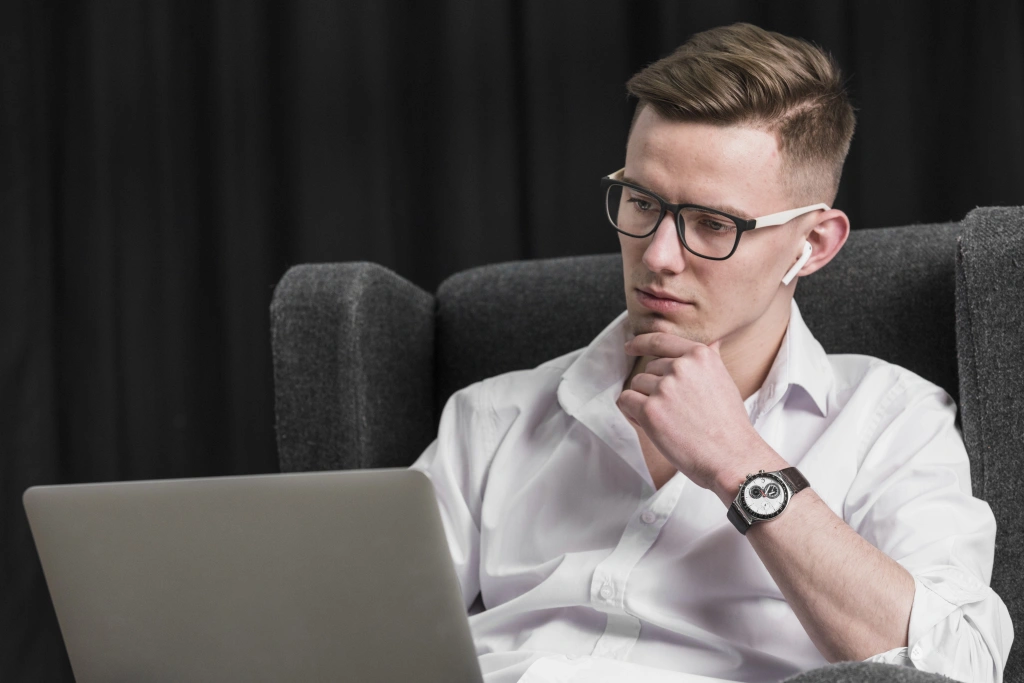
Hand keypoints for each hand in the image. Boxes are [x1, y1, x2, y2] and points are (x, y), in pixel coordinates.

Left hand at [616, 333, 774, 494]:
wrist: (732, 457)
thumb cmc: (730, 426)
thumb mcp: (725, 382)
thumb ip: (711, 361)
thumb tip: (713, 343)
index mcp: (700, 356)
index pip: (661, 340)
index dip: (641, 343)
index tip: (630, 347)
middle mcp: (681, 367)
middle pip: (649, 369)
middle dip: (654, 388)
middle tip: (674, 413)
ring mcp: (665, 387)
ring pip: (636, 385)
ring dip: (644, 402)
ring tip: (667, 421)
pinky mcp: (650, 410)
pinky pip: (626, 401)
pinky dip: (631, 413)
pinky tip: (649, 425)